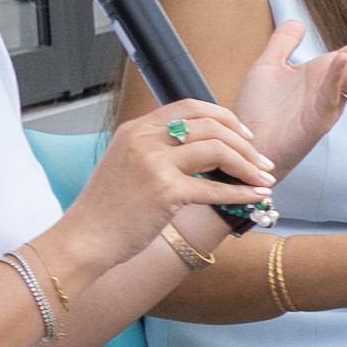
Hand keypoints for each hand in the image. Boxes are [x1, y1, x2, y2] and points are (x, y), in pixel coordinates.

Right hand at [51, 98, 270, 289]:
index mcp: (135, 129)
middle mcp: (144, 140)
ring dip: (248, 165)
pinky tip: (255, 196)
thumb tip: (202, 151)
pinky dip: (240, 192)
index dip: (224, 117)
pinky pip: (213, 187)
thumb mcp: (126, 165)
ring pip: (217, 150)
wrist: (83, 239)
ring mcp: (153, 164)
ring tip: (263, 178)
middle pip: (210, 125)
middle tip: (262, 160)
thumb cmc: (107, 210)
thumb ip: (157, 151)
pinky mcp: (164, 191)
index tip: (244, 135)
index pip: (189, 106)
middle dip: (244, 143)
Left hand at [219, 10, 346, 187]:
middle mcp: (333, 87)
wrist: (247, 147)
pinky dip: (336, 77)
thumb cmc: (257, 113)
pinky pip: (329, 96)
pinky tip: (341, 57)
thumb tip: (298, 22)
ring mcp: (328, 105)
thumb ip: (283, 43)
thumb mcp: (268, 66)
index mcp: (326, 73)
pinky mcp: (316, 121)